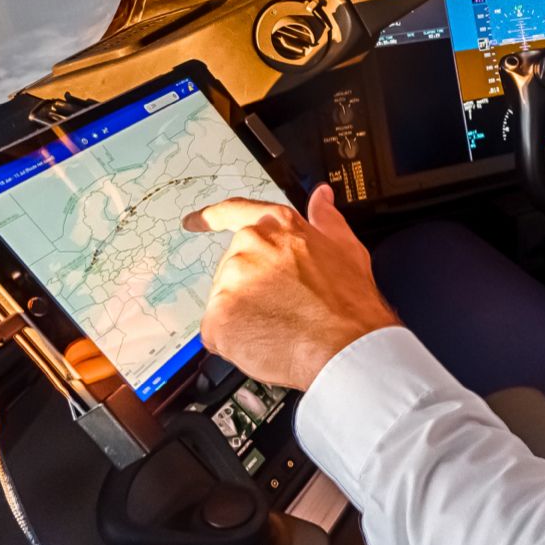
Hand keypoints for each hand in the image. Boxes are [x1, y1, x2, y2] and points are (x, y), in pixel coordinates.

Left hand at [183, 185, 400, 388]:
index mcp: (278, 227)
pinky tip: (264, 343)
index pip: (234, 212)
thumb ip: (326, 219)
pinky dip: (234, 342)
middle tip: (280, 309)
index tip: (195, 221)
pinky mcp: (218, 316)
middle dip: (250, 289)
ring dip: (244, 317)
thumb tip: (320, 198)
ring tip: (278, 328)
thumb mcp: (347, 249)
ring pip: (226, 302)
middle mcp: (250, 246)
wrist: (344, 347)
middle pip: (233, 268)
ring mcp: (231, 281)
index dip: (211, 218)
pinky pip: (217, 332)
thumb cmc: (350, 304)